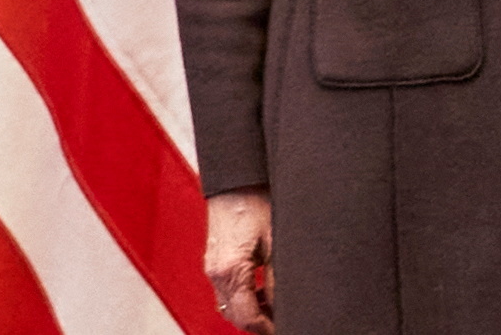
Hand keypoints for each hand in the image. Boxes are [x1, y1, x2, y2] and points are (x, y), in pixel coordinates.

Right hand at [204, 188, 273, 332]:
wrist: (237, 180)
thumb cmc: (257, 201)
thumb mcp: (276, 242)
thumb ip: (278, 278)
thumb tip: (287, 303)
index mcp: (230, 271)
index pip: (247, 317)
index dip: (267, 328)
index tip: (285, 327)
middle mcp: (216, 273)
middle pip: (235, 315)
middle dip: (258, 323)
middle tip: (283, 321)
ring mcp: (213, 267)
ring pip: (230, 304)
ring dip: (251, 310)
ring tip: (276, 308)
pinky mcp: (215, 260)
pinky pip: (227, 289)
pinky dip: (244, 296)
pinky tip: (262, 289)